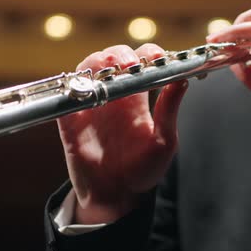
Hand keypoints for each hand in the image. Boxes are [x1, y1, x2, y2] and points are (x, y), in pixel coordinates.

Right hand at [57, 44, 187, 223]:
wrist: (115, 196)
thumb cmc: (143, 171)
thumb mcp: (163, 141)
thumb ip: (169, 110)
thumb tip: (183, 80)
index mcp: (137, 99)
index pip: (142, 62)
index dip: (148, 53)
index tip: (157, 57)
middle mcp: (114, 96)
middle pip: (113, 58)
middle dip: (120, 54)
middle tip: (130, 66)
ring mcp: (91, 104)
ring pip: (89, 67)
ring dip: (97, 63)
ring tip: (108, 71)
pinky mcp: (70, 117)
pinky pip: (67, 93)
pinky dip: (74, 84)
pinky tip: (86, 87)